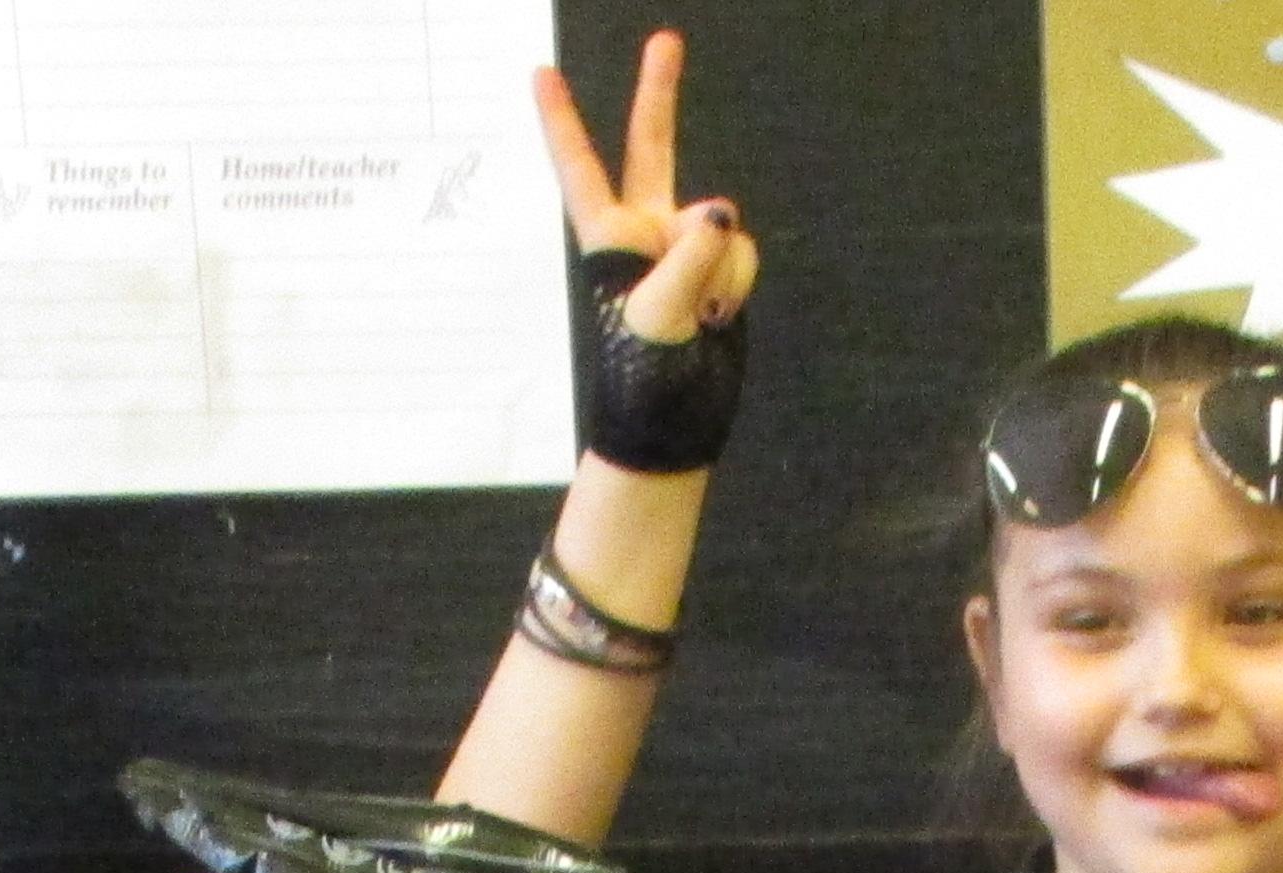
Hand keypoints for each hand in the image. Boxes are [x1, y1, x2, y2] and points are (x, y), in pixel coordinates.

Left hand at [538, 32, 757, 467]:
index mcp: (610, 240)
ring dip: (723, 269)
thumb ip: (691, 257)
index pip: (582, 168)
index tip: (539, 74)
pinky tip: (720, 316)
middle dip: (660, 95)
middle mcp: (645, 233)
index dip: (562, 121)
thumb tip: (724, 214)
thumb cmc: (644, 376)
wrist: (676, 421)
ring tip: (703, 315)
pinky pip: (744, 252)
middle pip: (652, 148)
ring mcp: (684, 249)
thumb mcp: (659, 316)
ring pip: (721, 222)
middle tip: (666, 40)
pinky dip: (740, 283)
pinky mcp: (720, 269)